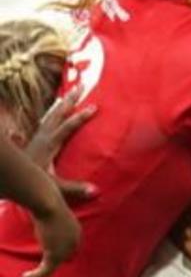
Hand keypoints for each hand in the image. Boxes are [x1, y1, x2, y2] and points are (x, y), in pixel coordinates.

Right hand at [22, 201, 79, 276]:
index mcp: (74, 229)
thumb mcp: (61, 201)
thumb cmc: (48, 195)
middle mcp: (74, 241)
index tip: (44, 264)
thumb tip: (93, 189)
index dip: (55, 257)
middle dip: (46, 270)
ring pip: (51, 268)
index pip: (67, 248)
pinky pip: (45, 271)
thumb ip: (74, 197)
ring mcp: (66, 249)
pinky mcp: (55, 255)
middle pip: (60, 260)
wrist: (46, 202)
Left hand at [25, 86, 95, 200]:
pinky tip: (56, 111)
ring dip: (62, 104)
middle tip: (82, 85)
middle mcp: (42, 137)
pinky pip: (45, 122)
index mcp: (49, 145)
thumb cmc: (32, 186)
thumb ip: (74, 189)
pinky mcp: (34, 141)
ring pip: (51, 116)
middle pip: (58, 114)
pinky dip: (52, 114)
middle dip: (70, 100)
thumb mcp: (54, 188)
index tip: (94, 106)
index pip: (67, 127)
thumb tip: (96, 191)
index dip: (81, 117)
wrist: (9, 181)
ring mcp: (37, 138)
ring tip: (71, 93)